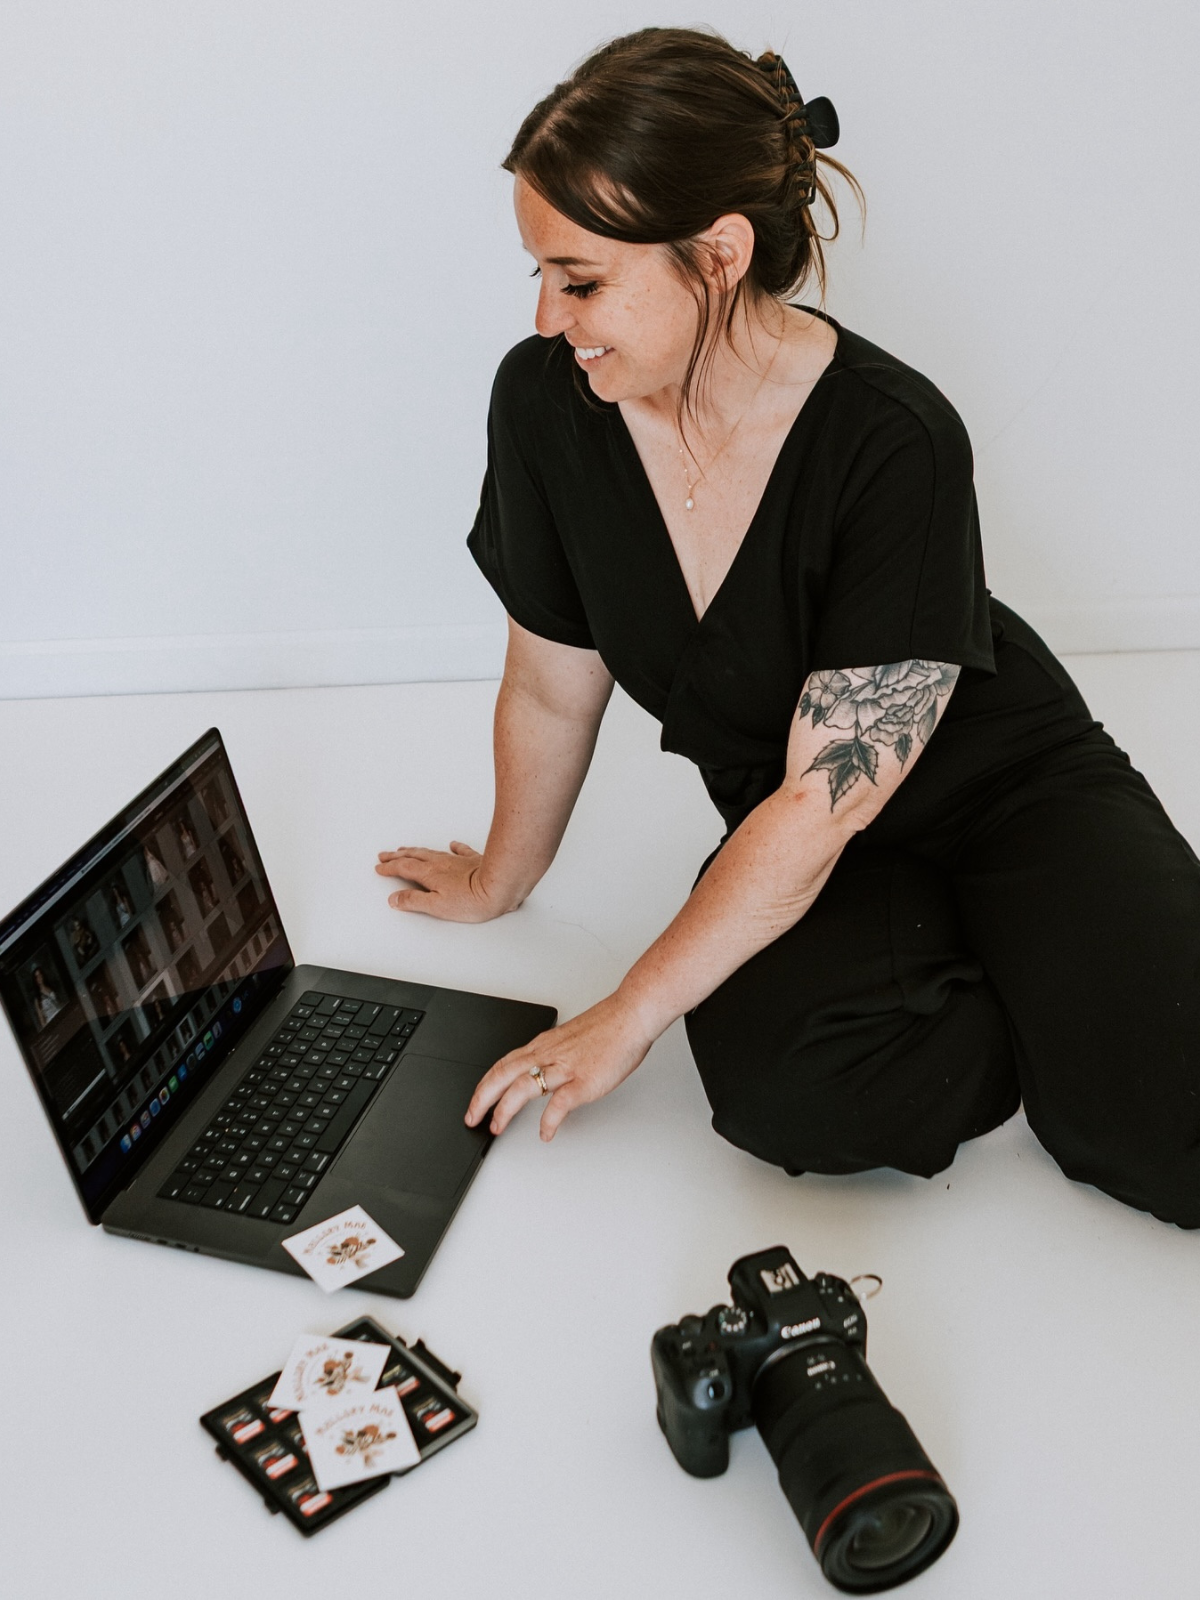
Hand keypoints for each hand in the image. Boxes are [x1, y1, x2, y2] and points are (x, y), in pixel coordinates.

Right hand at [375, 841, 512, 922]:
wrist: (500, 886)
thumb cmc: (471, 900)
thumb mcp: (437, 906)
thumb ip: (414, 901)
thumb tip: (395, 899)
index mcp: (430, 874)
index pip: (404, 868)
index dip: (389, 868)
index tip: (379, 868)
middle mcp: (441, 863)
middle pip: (414, 856)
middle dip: (397, 856)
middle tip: (385, 855)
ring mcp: (457, 860)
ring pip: (431, 852)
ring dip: (416, 851)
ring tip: (406, 849)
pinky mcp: (474, 861)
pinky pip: (460, 850)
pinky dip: (454, 847)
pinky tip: (452, 844)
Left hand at [465, 991, 655, 1140]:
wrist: (631, 1016)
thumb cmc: (608, 1027)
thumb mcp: (570, 1039)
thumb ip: (555, 1056)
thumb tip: (546, 1074)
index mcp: (543, 1044)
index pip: (503, 1064)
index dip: (485, 1084)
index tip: (477, 1100)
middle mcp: (548, 1054)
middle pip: (503, 1075)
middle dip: (482, 1099)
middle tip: (471, 1118)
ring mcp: (564, 1068)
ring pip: (522, 1087)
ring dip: (504, 1110)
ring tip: (497, 1128)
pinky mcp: (583, 1081)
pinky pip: (558, 1104)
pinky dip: (548, 1121)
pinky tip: (545, 1133)